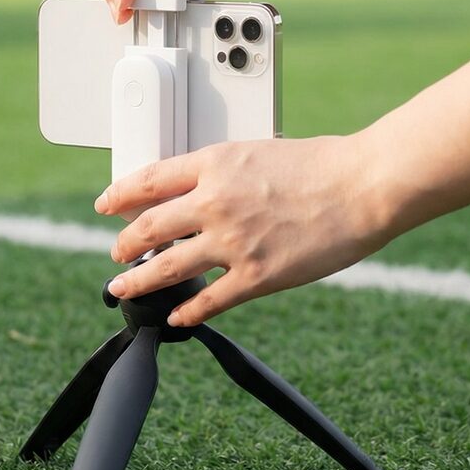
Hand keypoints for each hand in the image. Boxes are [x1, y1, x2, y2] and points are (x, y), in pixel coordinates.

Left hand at [94, 136, 392, 325]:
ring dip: (138, 281)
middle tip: (116, 252)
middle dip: (124, 243)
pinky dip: (187, 312)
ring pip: (166, 267)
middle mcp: (214, 202)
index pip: (149, 180)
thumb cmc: (324, 165)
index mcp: (215, 164)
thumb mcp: (259, 152)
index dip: (120, 195)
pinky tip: (176, 317)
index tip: (106, 205)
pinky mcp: (257, 276)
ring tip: (121, 287)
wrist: (363, 185)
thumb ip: (226, 172)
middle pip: (147, 227)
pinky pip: (209, 301)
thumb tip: (202, 190)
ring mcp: (233, 241)